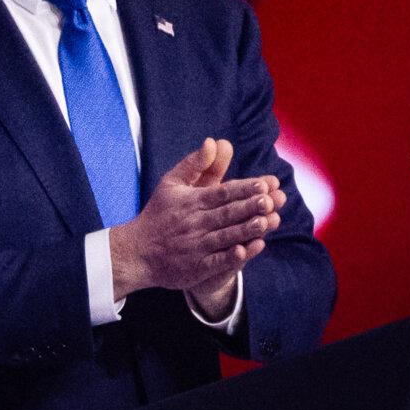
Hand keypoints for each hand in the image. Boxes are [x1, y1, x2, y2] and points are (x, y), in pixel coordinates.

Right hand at [109, 138, 283, 300]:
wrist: (137, 252)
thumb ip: (194, 163)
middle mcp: (194, 222)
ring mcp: (195, 246)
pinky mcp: (196, 267)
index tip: (264, 183)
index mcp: (191, 201)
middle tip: (271, 200)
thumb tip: (213, 141)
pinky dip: (231, 256)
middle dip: (250, 207)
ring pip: (225, 236)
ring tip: (269, 221)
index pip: (222, 192)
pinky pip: (216, 261)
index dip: (244, 188)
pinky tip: (247, 250)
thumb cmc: (159, 213)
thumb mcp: (171, 183)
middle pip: (227, 213)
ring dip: (247, 229)